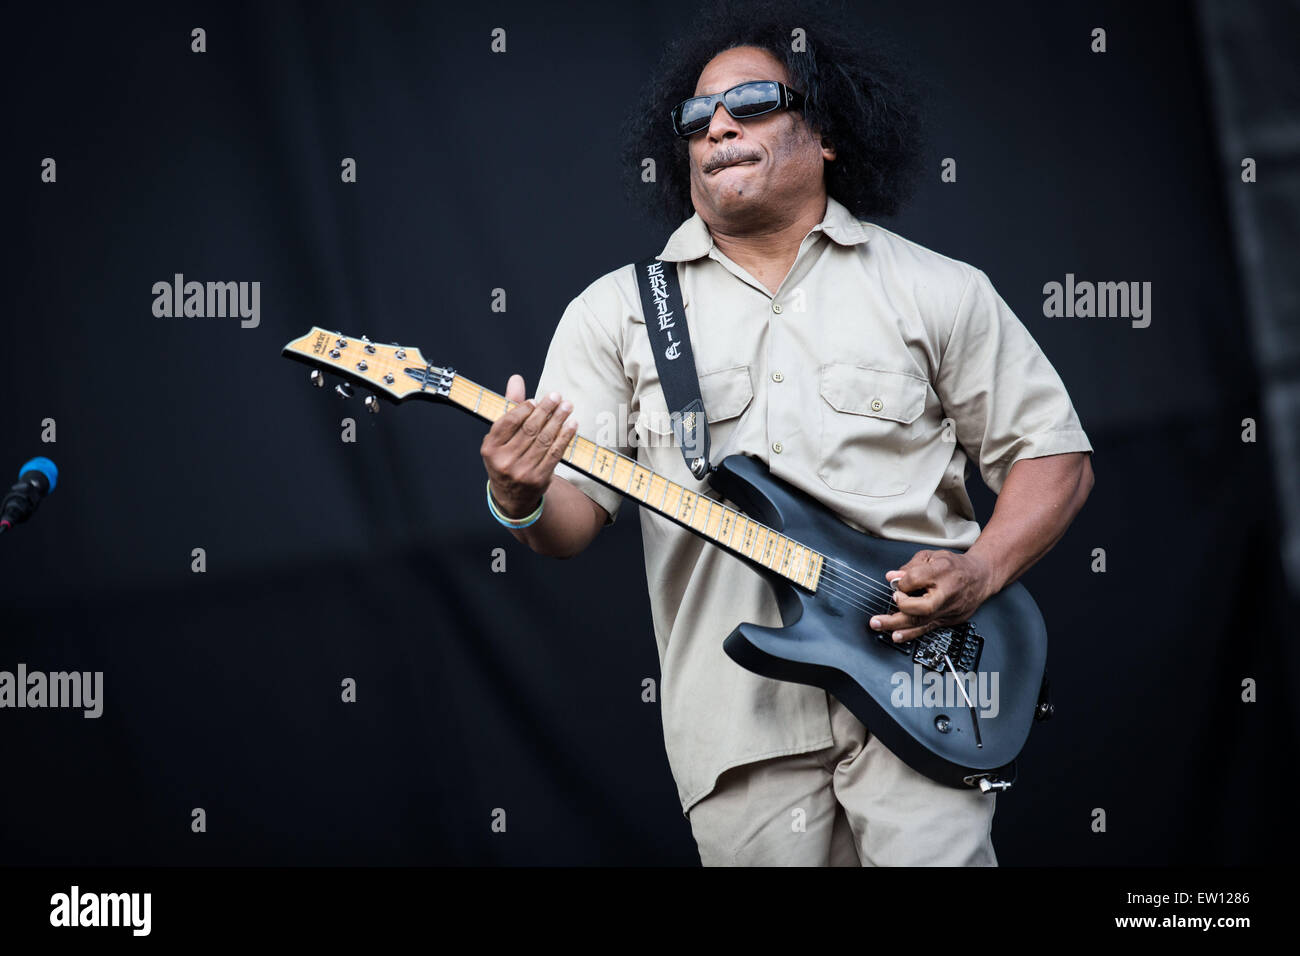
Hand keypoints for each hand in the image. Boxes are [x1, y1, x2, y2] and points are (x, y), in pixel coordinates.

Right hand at [480, 374, 577, 518]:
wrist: (512, 498)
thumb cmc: (506, 458)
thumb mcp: (501, 437)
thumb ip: (510, 407)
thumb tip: (516, 379)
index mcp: (490, 448)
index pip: (508, 422)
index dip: (524, 408)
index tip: (536, 400)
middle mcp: (504, 461)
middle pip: (529, 429)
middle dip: (546, 410)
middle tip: (557, 397)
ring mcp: (522, 471)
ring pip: (544, 440)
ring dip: (559, 420)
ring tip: (567, 406)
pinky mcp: (539, 478)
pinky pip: (555, 453)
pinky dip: (565, 437)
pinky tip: (572, 424)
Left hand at [868, 549, 996, 642]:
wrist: (981, 577)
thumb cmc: (955, 566)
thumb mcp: (932, 556)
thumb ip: (910, 566)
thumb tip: (892, 576)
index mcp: (943, 571)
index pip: (916, 578)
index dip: (902, 582)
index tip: (896, 582)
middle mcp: (947, 592)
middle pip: (921, 606)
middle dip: (897, 610)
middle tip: (879, 614)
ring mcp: (949, 609)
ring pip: (922, 621)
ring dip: (898, 625)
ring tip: (879, 625)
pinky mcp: (949, 620)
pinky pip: (928, 628)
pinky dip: (911, 633)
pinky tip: (897, 635)